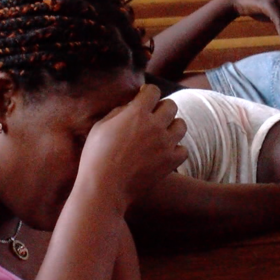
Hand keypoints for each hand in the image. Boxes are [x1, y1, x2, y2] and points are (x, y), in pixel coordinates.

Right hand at [77, 84, 187, 211]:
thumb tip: (132, 106)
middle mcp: (155, 125)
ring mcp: (165, 144)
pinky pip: (183, 149)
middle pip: (171, 105)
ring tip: (161, 134)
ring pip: (181, 125)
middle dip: (161, 108)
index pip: (153, 91)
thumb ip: (119, 112)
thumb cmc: (96, 157)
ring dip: (172, 127)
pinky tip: (165, 152)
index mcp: (137, 113)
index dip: (148, 93)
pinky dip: (176, 150)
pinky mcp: (171, 161)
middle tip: (153, 117)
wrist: (104, 188)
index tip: (144, 98)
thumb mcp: (101, 126)